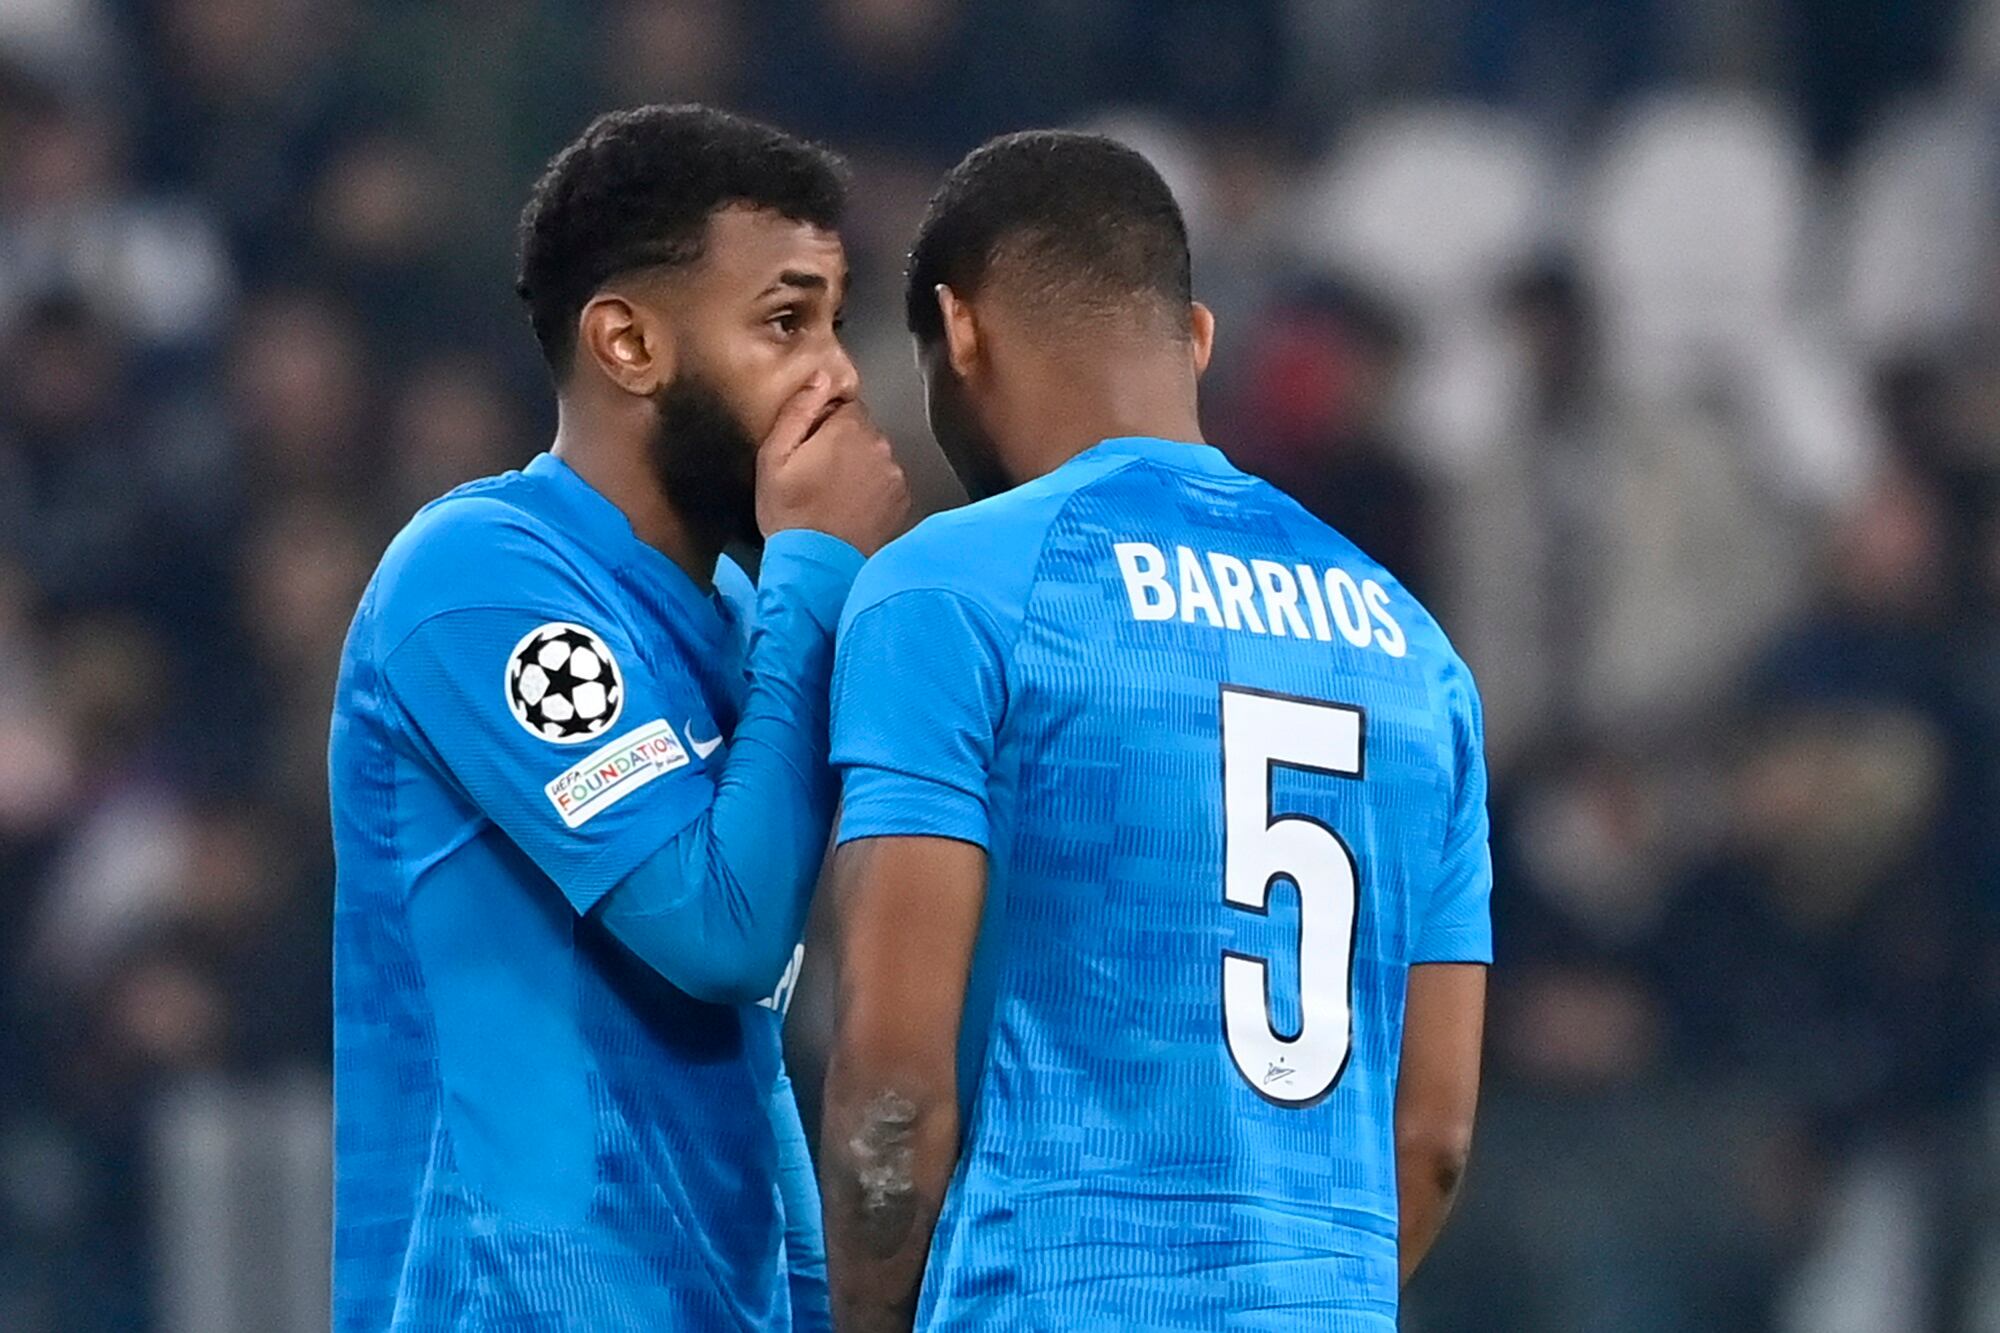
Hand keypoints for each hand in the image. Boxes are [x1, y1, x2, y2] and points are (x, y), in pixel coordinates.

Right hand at [757, 372, 909, 555]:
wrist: (818, 567)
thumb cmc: (789, 512)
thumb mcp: (774, 456)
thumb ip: (798, 409)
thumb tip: (821, 377)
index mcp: (849, 427)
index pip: (845, 406)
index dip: (825, 425)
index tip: (810, 449)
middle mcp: (881, 445)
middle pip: (863, 430)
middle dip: (844, 444)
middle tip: (818, 476)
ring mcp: (895, 474)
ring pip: (876, 456)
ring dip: (861, 467)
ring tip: (834, 496)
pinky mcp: (902, 500)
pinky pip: (887, 482)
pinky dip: (873, 490)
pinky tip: (852, 509)